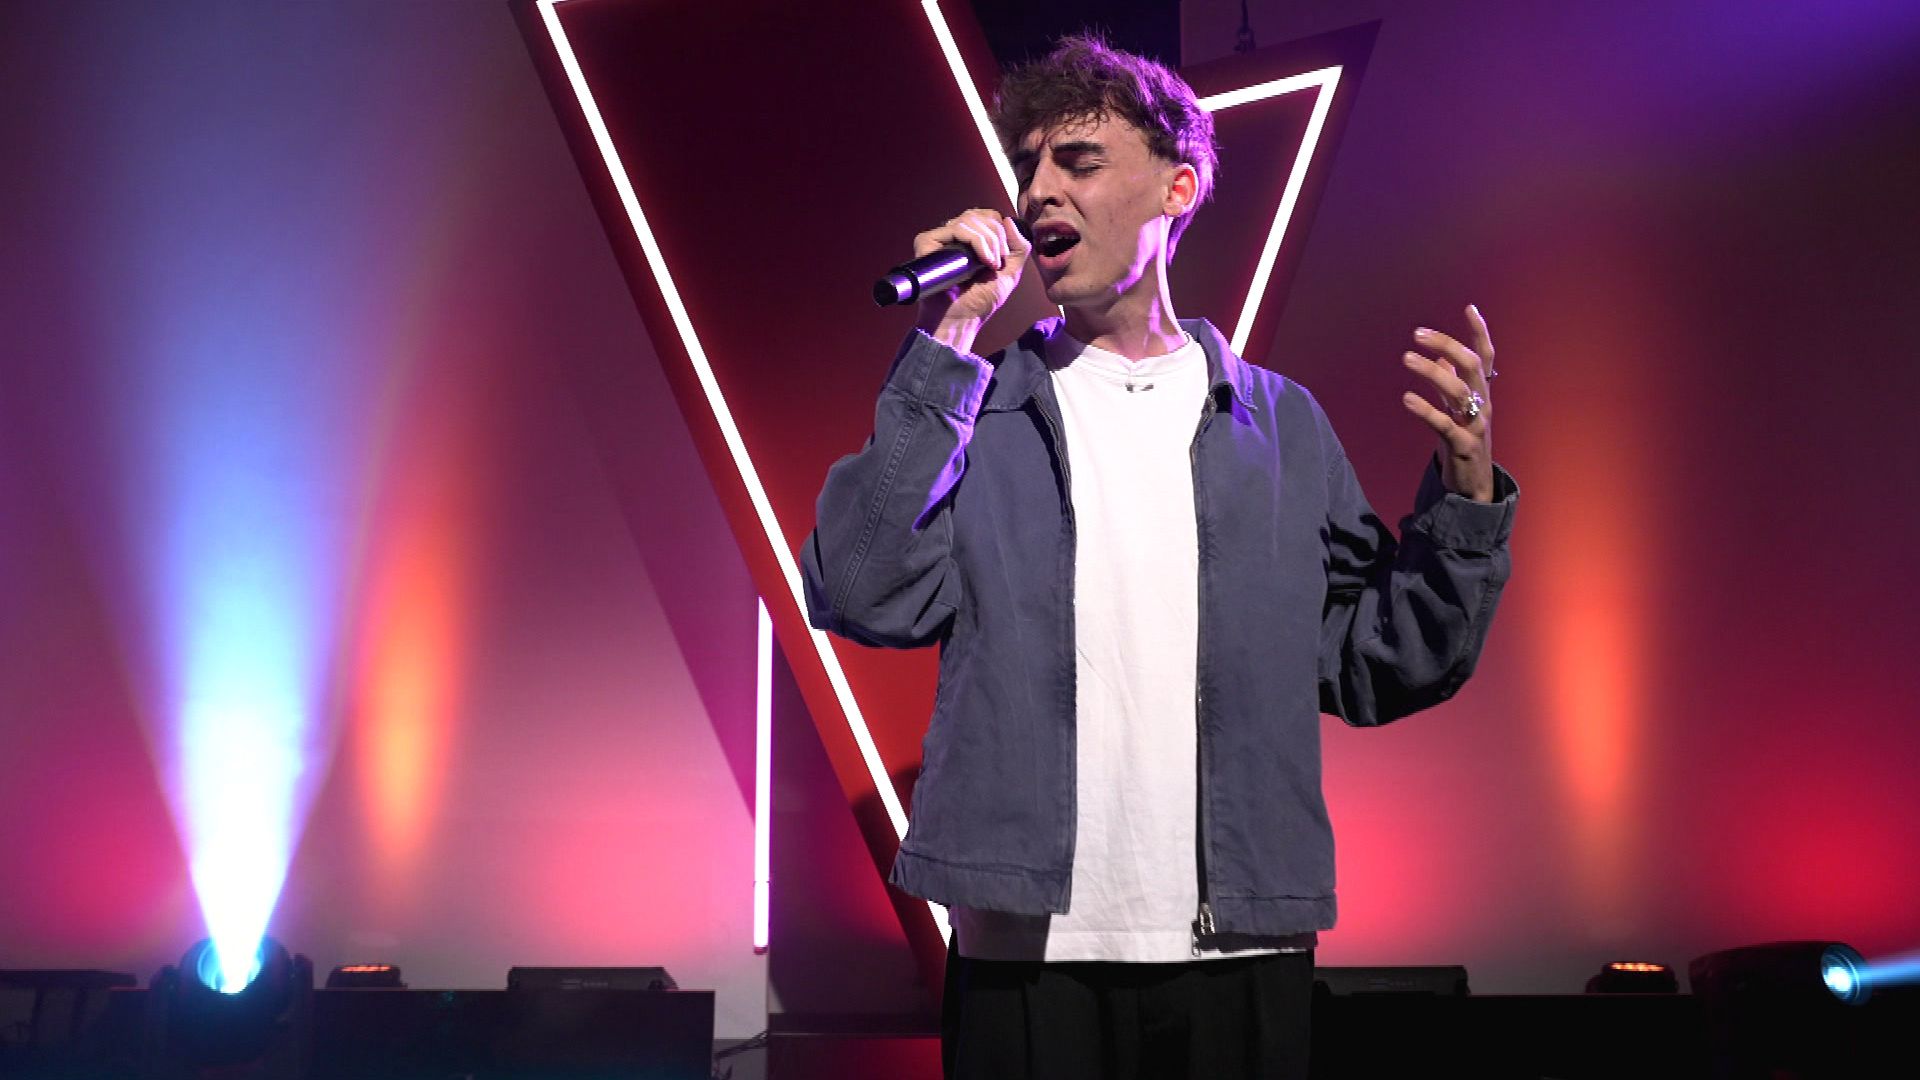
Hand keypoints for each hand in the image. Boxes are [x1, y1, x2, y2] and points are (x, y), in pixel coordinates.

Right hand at [912, 209, 1030, 354]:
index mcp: (971, 240)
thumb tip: (1008, 219)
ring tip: (990, 264)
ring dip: (989, 241)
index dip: (1000, 231)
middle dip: (998, 236)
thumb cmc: (980, 301)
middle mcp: (954, 236)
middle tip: (998, 262)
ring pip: (970, 219)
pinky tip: (981, 261)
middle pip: (980, 214)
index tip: (1003, 257)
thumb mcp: (1011, 273)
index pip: (988, 216)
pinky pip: (956, 228)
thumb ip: (1018, 247)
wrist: (961, 320)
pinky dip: (975, 240)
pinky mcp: (927, 243)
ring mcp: (941, 239)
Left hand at [1400, 304, 1497, 501]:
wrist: (1473, 486)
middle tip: (1417, 333)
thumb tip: (1439, 354)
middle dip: (1447, 344)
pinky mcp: (1462, 445)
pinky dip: (1426, 409)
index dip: (1480, 332)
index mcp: (1481, 393)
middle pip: (1471, 365)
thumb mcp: (1457, 409)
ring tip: (1407, 357)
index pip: (1485, 356)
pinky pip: (1444, 424)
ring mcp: (1475, 424)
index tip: (1469, 308)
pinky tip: (1406, 398)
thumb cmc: (1463, 441)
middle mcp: (1483, 404)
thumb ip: (1450, 381)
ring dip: (1431, 371)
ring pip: (1459, 390)